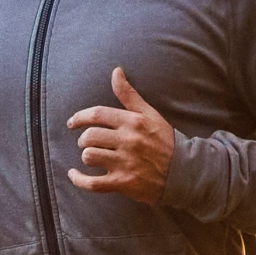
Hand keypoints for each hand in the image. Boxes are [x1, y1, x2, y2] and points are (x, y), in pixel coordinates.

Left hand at [67, 70, 173, 201]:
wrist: (183, 171)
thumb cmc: (163, 140)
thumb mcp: (149, 114)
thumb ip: (128, 94)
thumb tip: (116, 71)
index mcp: (133, 122)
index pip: (97, 114)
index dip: (79, 117)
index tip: (72, 123)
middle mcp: (129, 141)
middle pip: (90, 136)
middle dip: (83, 140)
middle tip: (87, 143)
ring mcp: (126, 163)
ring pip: (89, 156)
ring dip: (86, 157)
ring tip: (92, 157)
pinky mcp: (123, 183)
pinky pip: (92, 183)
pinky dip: (78, 180)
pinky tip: (74, 175)